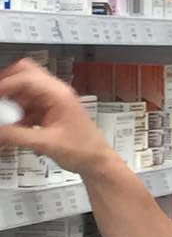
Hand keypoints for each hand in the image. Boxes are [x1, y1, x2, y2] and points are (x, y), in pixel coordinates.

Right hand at [0, 59, 112, 175]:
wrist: (98, 163)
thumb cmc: (84, 151)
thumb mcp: (47, 144)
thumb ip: (18, 137)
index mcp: (59, 94)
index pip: (25, 78)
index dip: (5, 85)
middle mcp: (56, 93)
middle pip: (25, 74)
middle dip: (8, 84)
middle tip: (0, 99)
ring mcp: (54, 101)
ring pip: (26, 90)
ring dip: (13, 101)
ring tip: (6, 118)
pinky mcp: (51, 112)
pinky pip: (29, 105)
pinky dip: (19, 113)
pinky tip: (15, 127)